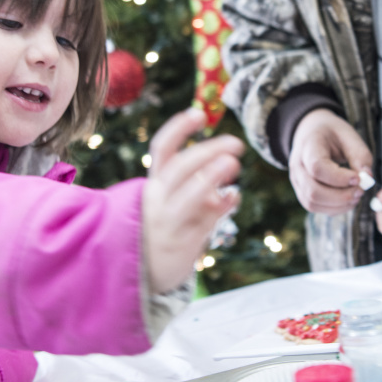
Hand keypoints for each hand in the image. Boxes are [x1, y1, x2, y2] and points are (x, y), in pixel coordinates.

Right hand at [142, 108, 243, 293]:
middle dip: (207, 151)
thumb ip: (199, 181)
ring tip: (233, 162)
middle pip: (179, 169)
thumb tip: (226, 167)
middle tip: (236, 143)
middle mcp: (158, 199)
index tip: (199, 114)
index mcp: (156, 182)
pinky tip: (234, 196)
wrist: (145, 267)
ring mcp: (169, 221)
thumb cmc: (168, 223)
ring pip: (186, 197)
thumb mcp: (177, 198)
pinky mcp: (182, 243)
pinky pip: (204, 222)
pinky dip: (221, 208)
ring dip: (209, 177)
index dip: (179, 129)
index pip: (162, 149)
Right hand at [288, 109, 372, 213]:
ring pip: (312, 203)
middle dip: (341, 196)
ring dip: (338, 205)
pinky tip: (347, 200)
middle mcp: (297, 165)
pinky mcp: (301, 192)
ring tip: (355, 195)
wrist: (311, 133)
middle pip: (313, 190)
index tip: (358, 178)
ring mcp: (296, 180)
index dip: (339, 178)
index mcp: (308, 145)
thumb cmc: (331, 134)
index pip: (317, 167)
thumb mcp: (349, 136)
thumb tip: (367, 178)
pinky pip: (314, 207)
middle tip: (360, 191)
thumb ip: (360, 155)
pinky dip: (333, 208)